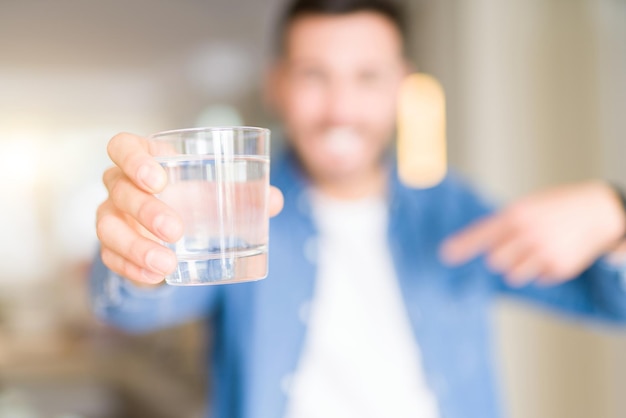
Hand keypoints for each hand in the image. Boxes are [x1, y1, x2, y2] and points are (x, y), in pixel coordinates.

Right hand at [96, 132, 283, 284]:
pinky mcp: (111, 246)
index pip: (122, 147)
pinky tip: (154, 276)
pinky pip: (110, 257)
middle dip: (145, 209)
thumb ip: (245, 194)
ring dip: (136, 246)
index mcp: (144, 160)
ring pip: (107, 227)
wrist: (175, 234)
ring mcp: (111, 216)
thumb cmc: (193, 199)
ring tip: (166, 263)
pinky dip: (131, 268)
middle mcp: (121, 185)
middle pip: (119, 189)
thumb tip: (274, 200)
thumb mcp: (216, 194)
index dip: (133, 159)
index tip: (158, 178)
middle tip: (176, 229)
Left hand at [440, 181, 625, 286]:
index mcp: (518, 214)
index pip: (482, 233)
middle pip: (494, 261)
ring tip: (531, 251)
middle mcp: (530, 234)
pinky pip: (536, 279)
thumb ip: (502, 224)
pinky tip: (552, 253)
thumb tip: (471, 244)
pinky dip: (539, 270)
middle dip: (499, 256)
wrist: (597, 211)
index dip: (463, 245)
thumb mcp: (526, 206)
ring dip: (516, 267)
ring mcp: (546, 253)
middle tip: (513, 246)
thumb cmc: (554, 207)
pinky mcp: (560, 268)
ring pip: (512, 275)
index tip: (445, 255)